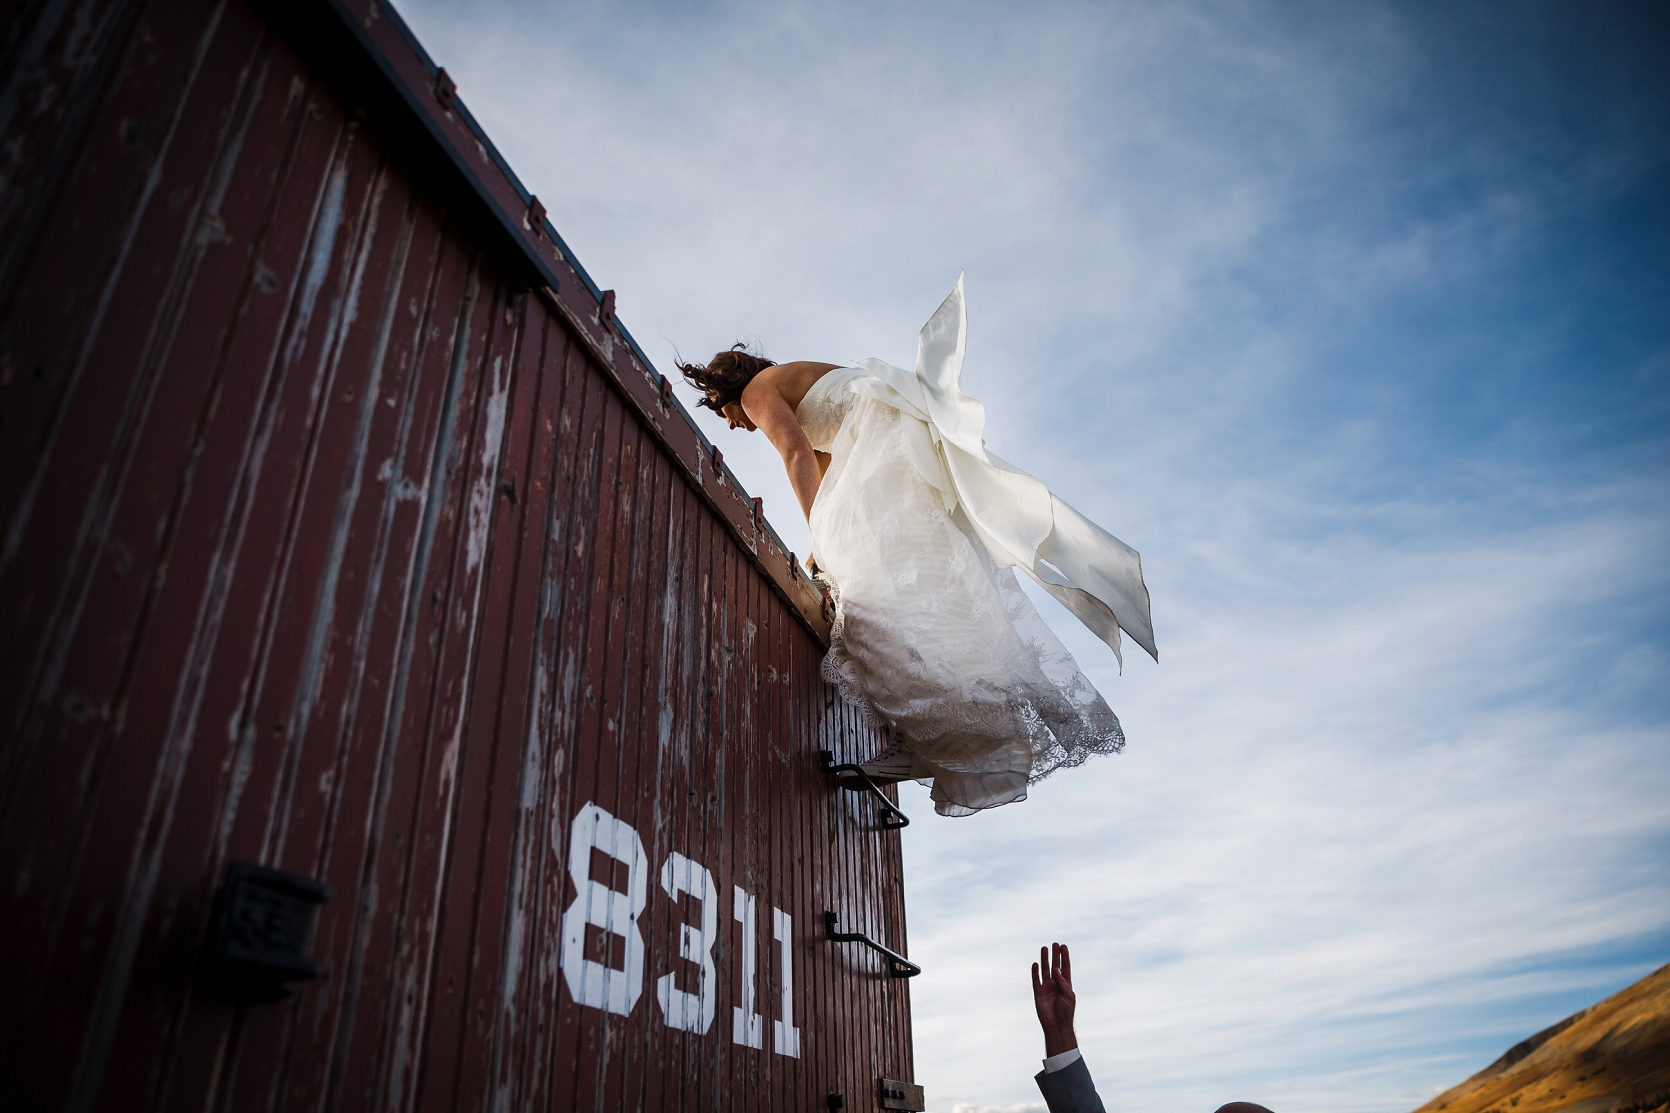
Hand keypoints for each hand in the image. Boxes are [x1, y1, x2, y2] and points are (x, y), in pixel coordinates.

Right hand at [1032, 942, 1077, 1057]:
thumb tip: (1056, 969)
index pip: (1065, 967)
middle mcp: (1056, 984)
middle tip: (1054, 944)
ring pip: (1045, 970)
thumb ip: (1063, 982)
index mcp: (1066, 984)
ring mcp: (1047, 987)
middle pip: (1055, 966)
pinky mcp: (1038, 992)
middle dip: (1055, 955)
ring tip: (1044, 948)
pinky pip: (1036, 980)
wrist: (1056, 1025)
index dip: (1064, 957)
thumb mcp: (1069, 996)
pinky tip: (1036, 964)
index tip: (1063, 946)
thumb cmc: (1066, 1012)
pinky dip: (1035, 971)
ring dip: (1045, 959)